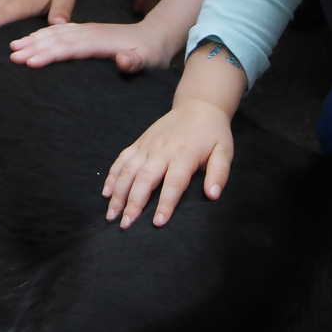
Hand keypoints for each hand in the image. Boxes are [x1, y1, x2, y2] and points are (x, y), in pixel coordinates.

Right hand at [9, 18, 178, 72]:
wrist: (155, 36)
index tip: (30, 62)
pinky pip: (59, 31)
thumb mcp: (149, 59)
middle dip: (33, 47)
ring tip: (13, 47)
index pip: (70, 48)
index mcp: (100, 41)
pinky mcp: (84, 32)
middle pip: (57, 39)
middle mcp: (89, 33)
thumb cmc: (150, 53)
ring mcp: (86, 31)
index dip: (50, 54)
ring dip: (34, 39)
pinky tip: (30, 39)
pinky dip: (42, 34)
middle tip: (12, 57)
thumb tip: (124, 61)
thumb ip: (136, 61)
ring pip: (55, 33)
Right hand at [104, 99, 231, 228]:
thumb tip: (213, 195)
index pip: (173, 183)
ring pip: (128, 171)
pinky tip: (107, 193)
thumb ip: (219, 173)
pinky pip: (122, 159)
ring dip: (118, 194)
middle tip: (126, 225)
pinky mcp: (139, 142)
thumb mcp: (224, 151)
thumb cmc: (212, 133)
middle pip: (145, 179)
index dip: (165, 204)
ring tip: (111, 215)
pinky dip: (112, 176)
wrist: (198, 106)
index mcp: (184, 155)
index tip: (158, 223)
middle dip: (133, 203)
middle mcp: (162, 150)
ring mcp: (147, 146)